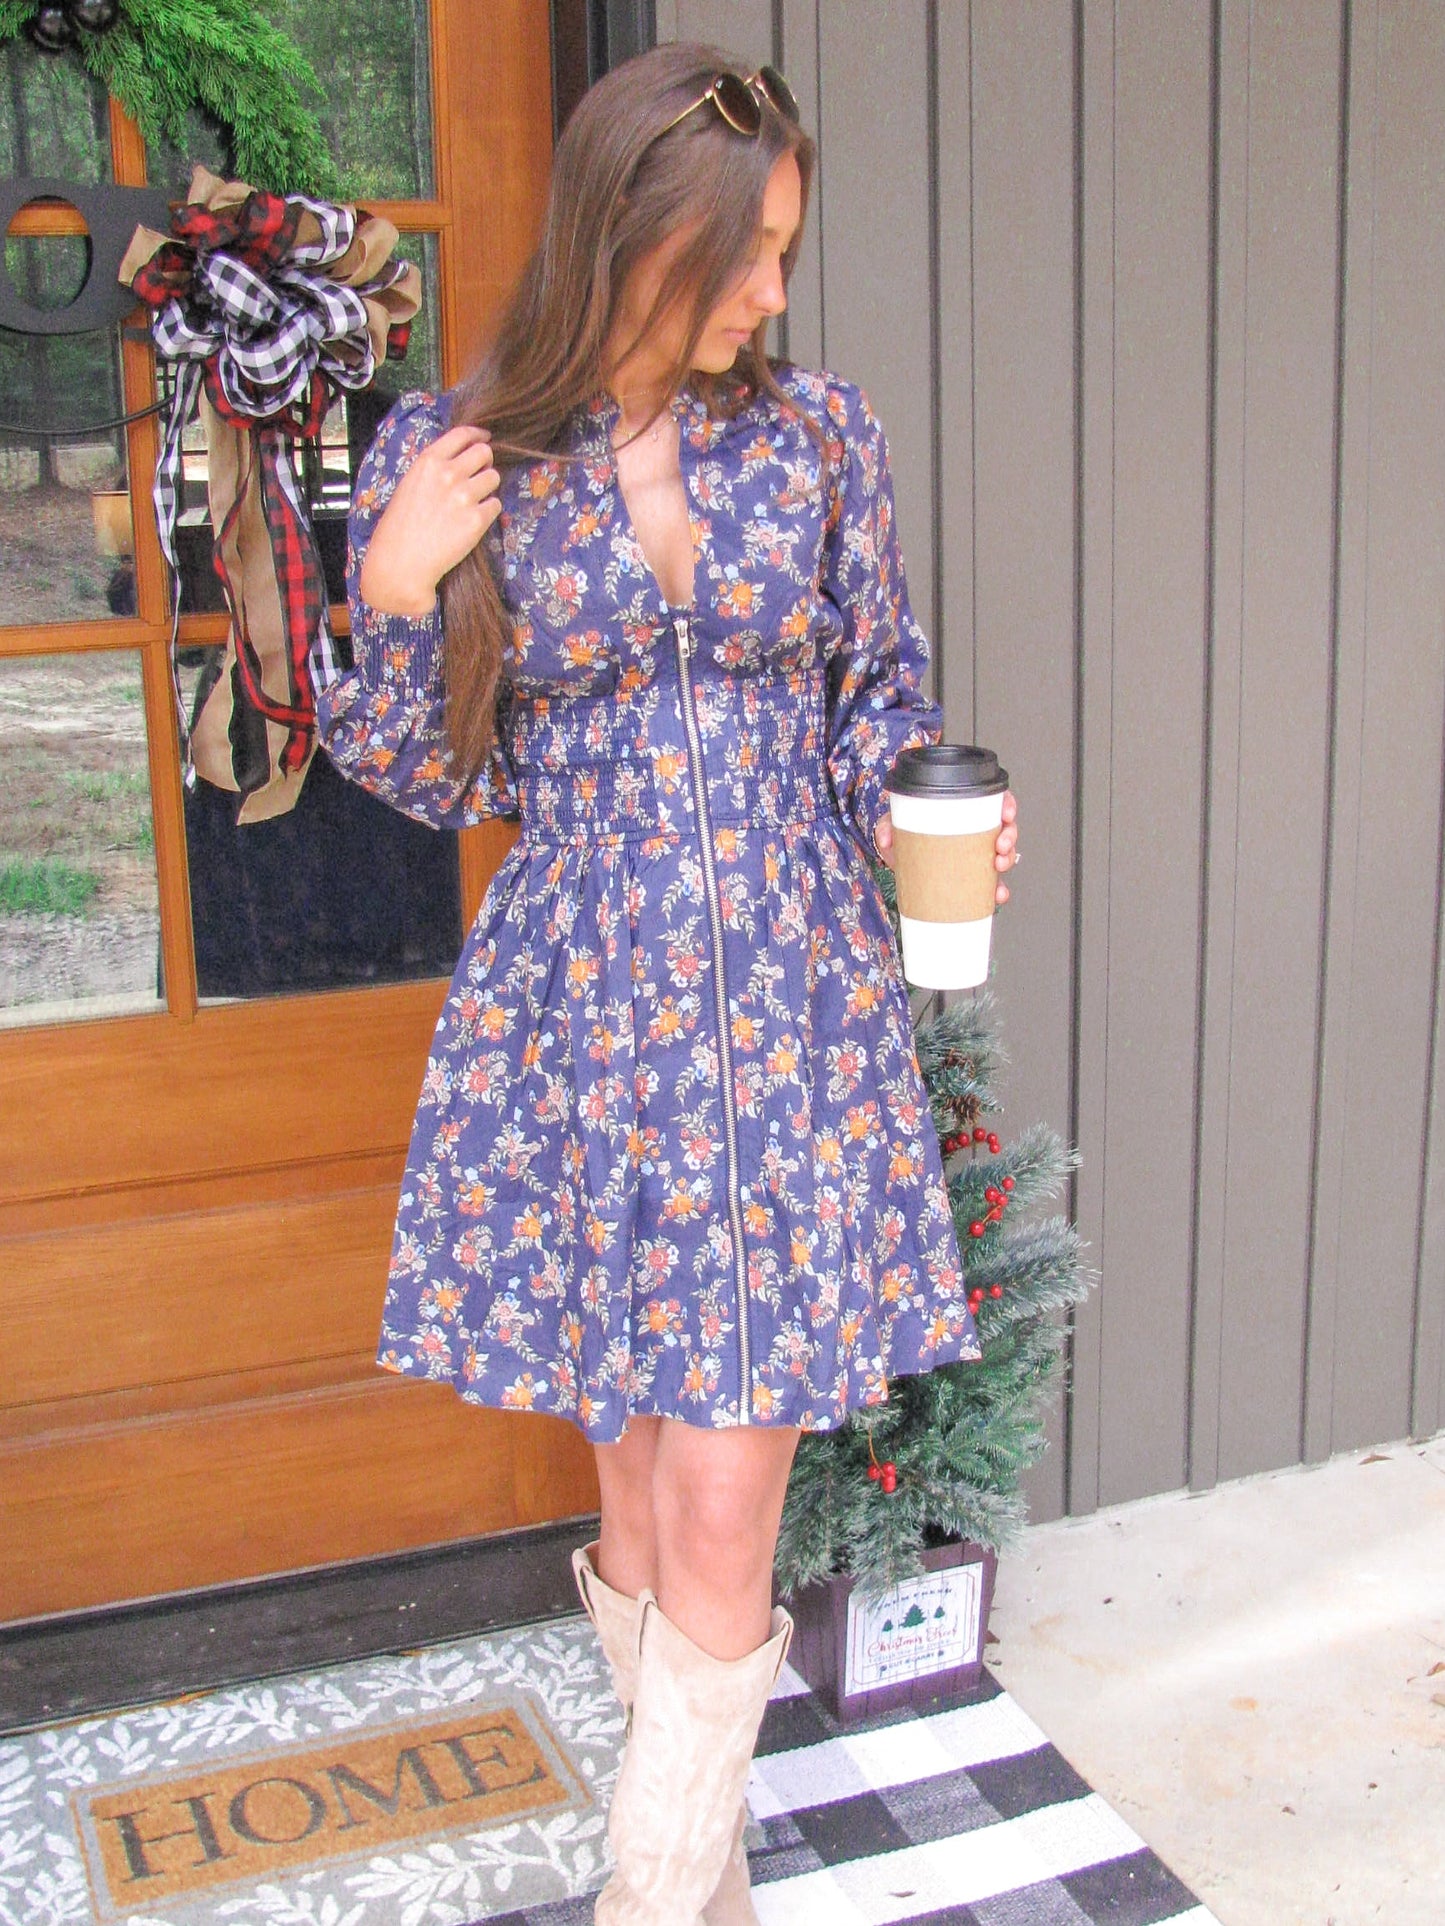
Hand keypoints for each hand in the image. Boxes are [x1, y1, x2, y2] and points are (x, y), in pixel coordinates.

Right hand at [358, 424, 500, 616]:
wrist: (401, 563)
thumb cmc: (399, 528)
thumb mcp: (409, 485)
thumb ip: (433, 471)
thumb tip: (459, 462)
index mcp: (428, 462)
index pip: (462, 435)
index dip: (478, 435)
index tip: (484, 438)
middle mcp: (448, 474)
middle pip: (484, 453)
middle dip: (485, 462)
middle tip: (479, 475)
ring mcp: (464, 496)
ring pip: (494, 478)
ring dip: (487, 488)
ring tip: (472, 503)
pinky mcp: (477, 520)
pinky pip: (495, 505)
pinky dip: (488, 512)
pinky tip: (472, 522)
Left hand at [873, 788, 1019, 905]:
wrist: (900, 858)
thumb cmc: (904, 834)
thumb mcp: (894, 824)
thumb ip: (887, 827)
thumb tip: (886, 838)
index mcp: (964, 812)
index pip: (995, 802)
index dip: (1007, 805)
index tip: (1006, 813)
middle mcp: (975, 832)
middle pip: (1005, 829)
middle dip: (1009, 837)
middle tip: (1000, 846)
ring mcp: (977, 855)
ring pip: (1004, 855)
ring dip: (1007, 860)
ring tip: (998, 866)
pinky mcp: (973, 878)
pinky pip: (992, 883)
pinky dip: (997, 890)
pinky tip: (997, 895)